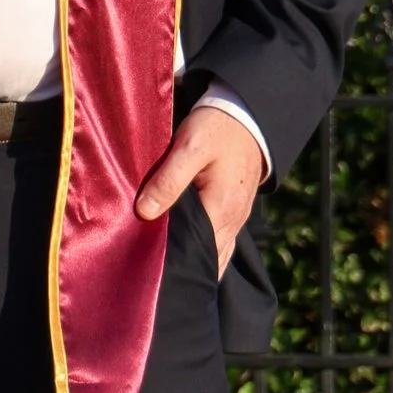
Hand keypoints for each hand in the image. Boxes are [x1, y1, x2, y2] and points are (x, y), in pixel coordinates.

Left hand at [133, 101, 267, 277]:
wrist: (247, 116)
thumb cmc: (216, 128)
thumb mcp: (189, 147)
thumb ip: (168, 180)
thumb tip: (145, 213)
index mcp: (221, 208)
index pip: (194, 249)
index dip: (171, 260)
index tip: (146, 267)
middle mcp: (233, 220)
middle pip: (205, 256)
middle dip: (182, 267)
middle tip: (150, 275)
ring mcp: (237, 218)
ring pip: (214, 252)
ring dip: (194, 261)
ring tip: (165, 274)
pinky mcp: (235, 212)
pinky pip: (221, 242)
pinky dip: (206, 252)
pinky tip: (187, 257)